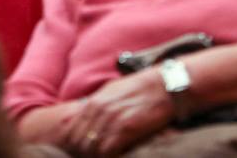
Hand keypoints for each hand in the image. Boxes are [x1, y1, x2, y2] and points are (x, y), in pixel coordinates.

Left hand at [59, 70, 173, 156]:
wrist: (164, 85)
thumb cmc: (141, 90)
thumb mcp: (112, 93)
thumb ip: (98, 107)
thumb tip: (86, 119)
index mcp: (93, 103)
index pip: (72, 131)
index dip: (74, 146)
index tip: (82, 153)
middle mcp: (99, 110)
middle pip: (79, 142)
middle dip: (83, 154)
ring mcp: (112, 118)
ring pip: (91, 148)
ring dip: (96, 156)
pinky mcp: (127, 127)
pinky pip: (107, 150)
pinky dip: (108, 157)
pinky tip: (115, 157)